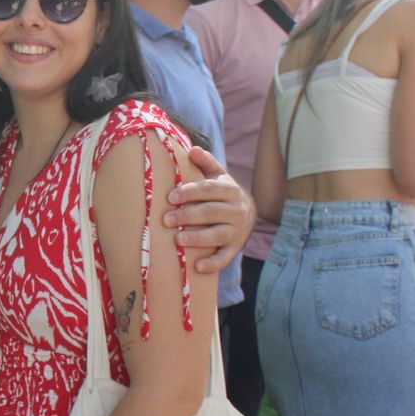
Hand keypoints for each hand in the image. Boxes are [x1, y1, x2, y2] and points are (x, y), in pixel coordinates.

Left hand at [163, 146, 253, 272]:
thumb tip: (193, 149)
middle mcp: (236, 210)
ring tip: (178, 239)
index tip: (171, 196)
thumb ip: (205, 163)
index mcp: (229, 190)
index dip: (190, 192)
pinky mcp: (235, 247)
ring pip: (218, 235)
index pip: (209, 189)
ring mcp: (237, 230)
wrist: (248, 212)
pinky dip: (213, 263)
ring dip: (198, 238)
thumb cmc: (222, 192)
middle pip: (211, 212)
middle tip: (166, 219)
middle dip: (188, 215)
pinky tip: (198, 267)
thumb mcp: (217, 175)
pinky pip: (225, 257)